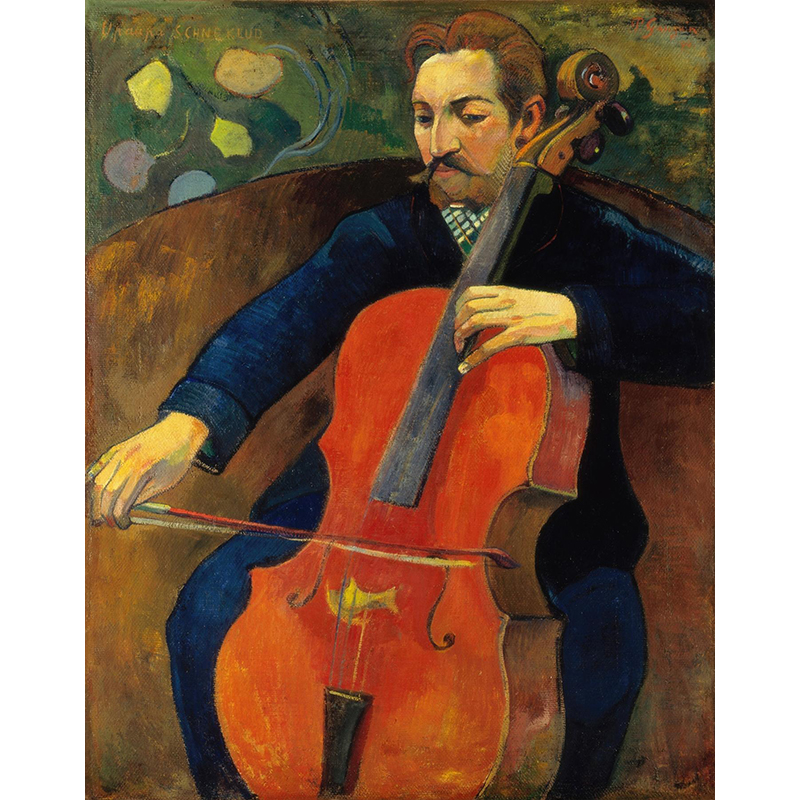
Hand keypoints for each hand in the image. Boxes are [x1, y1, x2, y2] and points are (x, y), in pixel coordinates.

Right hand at [86, 412, 208, 528]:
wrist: (179, 430)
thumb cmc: (176, 460)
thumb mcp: (165, 482)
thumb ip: (142, 496)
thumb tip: (122, 512)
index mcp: (141, 469)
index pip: (121, 500)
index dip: (118, 517)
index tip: (122, 525)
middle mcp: (125, 459)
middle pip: (104, 491)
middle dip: (103, 511)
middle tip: (107, 523)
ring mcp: (118, 452)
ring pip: (97, 480)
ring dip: (95, 500)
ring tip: (98, 514)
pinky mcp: (115, 449)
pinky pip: (97, 467)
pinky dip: (91, 481)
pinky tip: (94, 494)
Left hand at [454, 285, 577, 372]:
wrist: (569, 313)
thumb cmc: (544, 309)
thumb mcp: (520, 298)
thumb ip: (501, 302)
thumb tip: (481, 313)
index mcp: (505, 291)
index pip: (471, 293)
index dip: (458, 307)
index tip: (457, 320)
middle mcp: (506, 301)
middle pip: (468, 308)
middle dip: (457, 325)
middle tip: (457, 339)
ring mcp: (512, 317)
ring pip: (474, 323)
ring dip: (460, 338)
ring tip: (459, 349)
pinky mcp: (519, 334)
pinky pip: (489, 346)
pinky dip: (473, 358)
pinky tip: (464, 366)